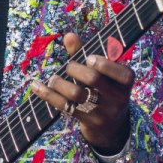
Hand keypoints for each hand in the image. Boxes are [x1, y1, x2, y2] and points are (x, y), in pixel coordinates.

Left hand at [30, 33, 133, 154]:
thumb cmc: (103, 87)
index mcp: (125, 81)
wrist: (111, 126)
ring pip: (77, 94)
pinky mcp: (88, 122)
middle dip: (75, 69)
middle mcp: (118, 98)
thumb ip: (85, 52)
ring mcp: (104, 112)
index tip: (89, 58)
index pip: (122, 73)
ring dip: (59, 82)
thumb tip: (69, 36)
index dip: (104, 64)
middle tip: (68, 67)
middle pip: (93, 79)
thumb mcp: (101, 72)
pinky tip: (36, 86)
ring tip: (53, 78)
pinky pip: (65, 107)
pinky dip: (48, 94)